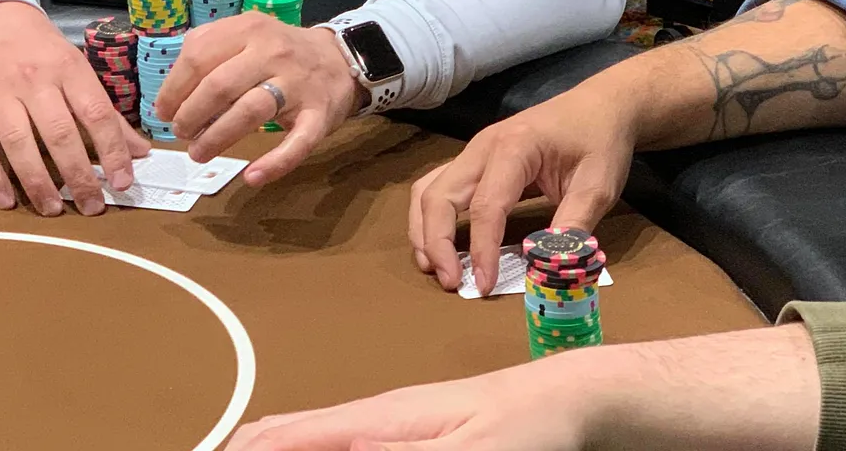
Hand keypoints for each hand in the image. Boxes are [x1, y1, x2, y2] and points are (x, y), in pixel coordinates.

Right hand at [0, 0, 149, 216]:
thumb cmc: (42, 49)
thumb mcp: (78, 69)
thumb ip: (106, 112)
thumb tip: (140, 152)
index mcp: (68, 68)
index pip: (96, 113)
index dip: (112, 150)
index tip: (122, 182)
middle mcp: (34, 80)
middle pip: (59, 133)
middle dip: (78, 174)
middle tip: (91, 206)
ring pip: (19, 143)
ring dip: (38, 181)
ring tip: (53, 210)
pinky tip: (8, 201)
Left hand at [155, 12, 361, 184]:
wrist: (339, 59)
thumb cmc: (279, 51)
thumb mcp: (245, 34)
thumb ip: (208, 48)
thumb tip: (171, 88)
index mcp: (247, 30)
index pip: (198, 57)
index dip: (173, 89)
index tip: (163, 112)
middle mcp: (272, 52)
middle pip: (220, 85)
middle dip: (191, 115)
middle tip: (180, 133)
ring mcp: (297, 84)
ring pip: (251, 111)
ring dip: (218, 137)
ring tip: (198, 153)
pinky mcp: (319, 115)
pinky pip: (298, 143)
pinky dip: (275, 163)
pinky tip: (252, 177)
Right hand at [225, 360, 588, 450]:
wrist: (560, 399)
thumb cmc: (522, 425)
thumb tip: (345, 446)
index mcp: (378, 420)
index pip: (288, 436)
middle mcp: (370, 420)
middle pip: (284, 435)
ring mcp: (384, 427)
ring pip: (306, 440)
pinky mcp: (403, 438)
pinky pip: (336, 446)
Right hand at [410, 81, 633, 294]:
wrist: (599, 106)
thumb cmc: (599, 141)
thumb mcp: (598, 185)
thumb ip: (573, 225)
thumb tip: (547, 267)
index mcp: (514, 148)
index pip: (486, 206)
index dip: (481, 249)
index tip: (484, 286)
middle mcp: (482, 147)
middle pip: (440, 196)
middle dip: (436, 242)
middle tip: (452, 284)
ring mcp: (473, 152)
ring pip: (429, 190)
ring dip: (424, 230)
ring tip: (433, 268)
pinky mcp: (474, 161)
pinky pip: (437, 186)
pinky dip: (430, 217)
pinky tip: (439, 243)